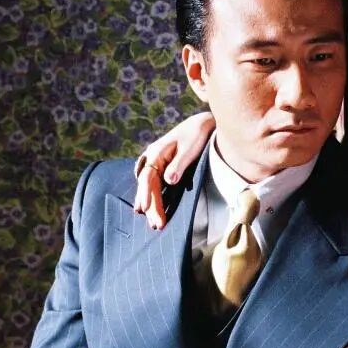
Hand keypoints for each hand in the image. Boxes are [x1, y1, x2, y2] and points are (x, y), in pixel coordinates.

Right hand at [134, 112, 214, 228]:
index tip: (145, 209)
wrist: (201, 123)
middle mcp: (152, 157)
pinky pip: (153, 183)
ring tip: (153, 223)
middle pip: (147, 185)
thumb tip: (168, 181)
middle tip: (157, 225)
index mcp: (157, 152)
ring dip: (151, 204)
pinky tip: (149, 208)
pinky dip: (152, 196)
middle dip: (151, 206)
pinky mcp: (162, 165)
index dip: (146, 194)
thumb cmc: (196, 134)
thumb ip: (178, 164)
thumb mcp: (189, 149)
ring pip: (149, 186)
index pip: (148, 177)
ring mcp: (155, 161)